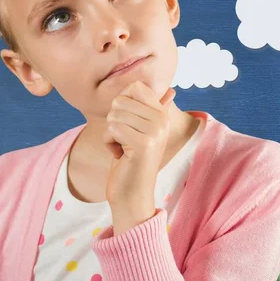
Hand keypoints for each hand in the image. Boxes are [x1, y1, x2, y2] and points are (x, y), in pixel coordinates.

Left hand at [104, 81, 175, 232]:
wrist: (132, 194)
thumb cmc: (131, 161)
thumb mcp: (142, 132)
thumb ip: (152, 110)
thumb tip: (170, 91)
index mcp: (162, 114)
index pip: (135, 86)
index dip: (121, 102)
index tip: (127, 123)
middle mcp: (162, 120)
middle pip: (120, 100)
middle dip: (113, 120)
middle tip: (123, 139)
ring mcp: (155, 132)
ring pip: (114, 115)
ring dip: (110, 133)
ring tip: (122, 148)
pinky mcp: (144, 144)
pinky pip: (112, 129)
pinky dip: (108, 143)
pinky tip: (119, 155)